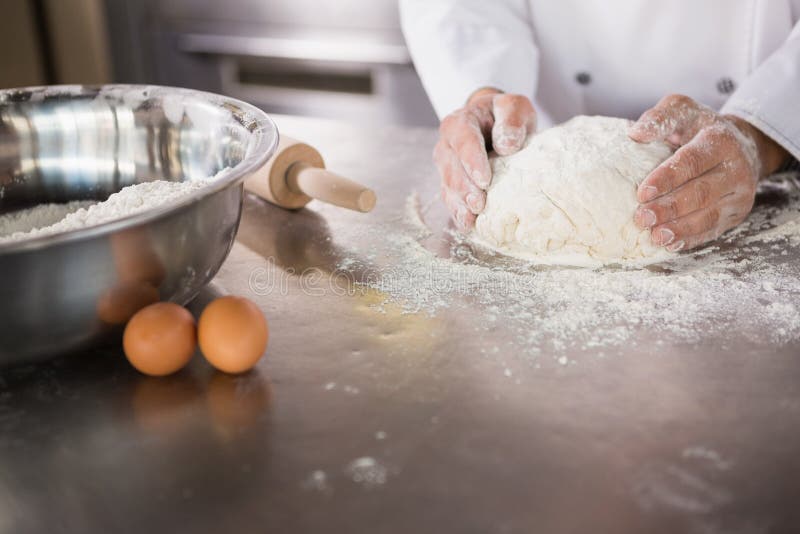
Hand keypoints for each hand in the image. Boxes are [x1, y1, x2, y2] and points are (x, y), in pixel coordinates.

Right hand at [433, 88, 536, 229]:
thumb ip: (512, 119)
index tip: (484, 180)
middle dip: (464, 188)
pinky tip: (467, 224)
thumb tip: (506, 145)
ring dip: (459, 203)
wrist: (492, 123)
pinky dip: (458, 212)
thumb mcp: (515, 107)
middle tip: (478, 205)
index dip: (472, 161)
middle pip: (452, 168)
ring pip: (448, 186)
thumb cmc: (504, 116)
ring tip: (471, 218)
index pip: (463, 141)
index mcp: (460, 122)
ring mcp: (445, 165)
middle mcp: (447, 144)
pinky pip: (450, 198)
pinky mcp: (449, 183)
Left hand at [629, 94, 788, 250]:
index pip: (692, 162)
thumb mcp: (682, 111)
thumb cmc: (699, 129)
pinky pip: (713, 230)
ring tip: (654, 236)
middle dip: (669, 208)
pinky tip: (670, 244)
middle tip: (642, 218)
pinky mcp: (736, 214)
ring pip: (709, 215)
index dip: (667, 178)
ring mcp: (739, 194)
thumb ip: (660, 117)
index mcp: (720, 140)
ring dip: (680, 228)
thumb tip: (635, 134)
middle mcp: (736, 168)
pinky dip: (691, 239)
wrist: (739, 145)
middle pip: (701, 192)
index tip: (642, 192)